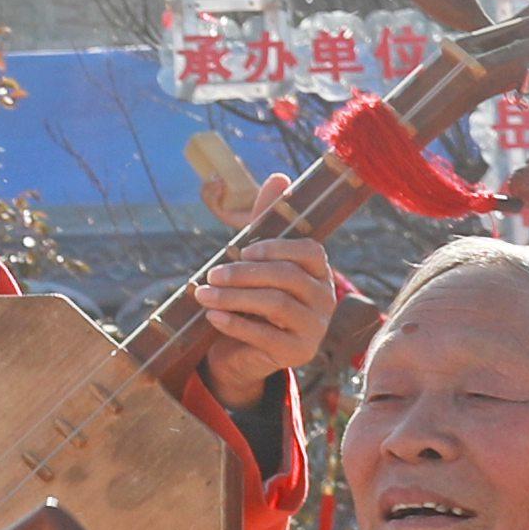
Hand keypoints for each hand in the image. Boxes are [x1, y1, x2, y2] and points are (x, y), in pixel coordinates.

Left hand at [187, 205, 338, 391]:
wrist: (242, 351)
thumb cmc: (250, 297)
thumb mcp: (255, 259)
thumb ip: (265, 221)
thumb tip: (280, 176)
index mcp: (318, 272)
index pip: (310, 251)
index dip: (276, 247)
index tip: (241, 251)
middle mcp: (325, 298)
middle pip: (287, 278)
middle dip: (243, 274)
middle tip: (210, 274)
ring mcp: (315, 328)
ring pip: (276, 305)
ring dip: (233, 297)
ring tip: (203, 293)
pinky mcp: (299, 353)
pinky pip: (266, 337)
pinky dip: (235, 323)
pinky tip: (212, 316)